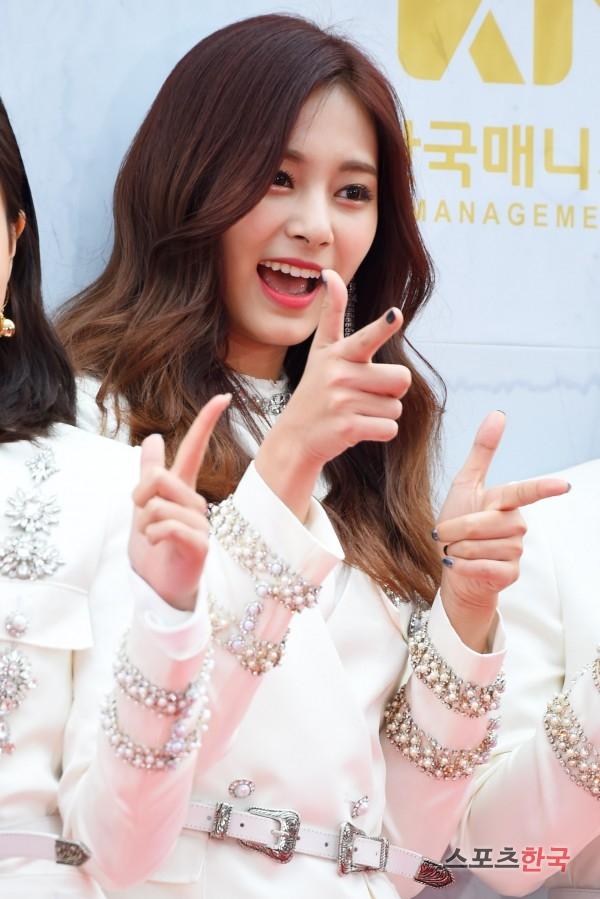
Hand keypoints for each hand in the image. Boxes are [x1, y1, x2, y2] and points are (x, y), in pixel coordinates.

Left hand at [128, 394, 230, 610]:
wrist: (156, 589)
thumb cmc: (154, 550)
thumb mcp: (143, 507)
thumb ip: (148, 473)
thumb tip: (152, 437)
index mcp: (184, 491)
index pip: (196, 450)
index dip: (207, 422)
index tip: (223, 397)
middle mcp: (197, 504)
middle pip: (162, 477)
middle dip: (140, 494)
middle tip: (140, 516)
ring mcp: (201, 525)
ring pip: (160, 504)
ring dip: (145, 522)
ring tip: (152, 538)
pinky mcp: (199, 547)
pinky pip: (168, 526)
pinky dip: (153, 535)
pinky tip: (158, 546)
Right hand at [256, 269, 410, 518]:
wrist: (296, 438)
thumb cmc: (316, 390)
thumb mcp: (320, 351)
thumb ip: (331, 314)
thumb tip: (330, 274)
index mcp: (337, 354)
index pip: (365, 337)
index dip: (383, 327)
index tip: (395, 315)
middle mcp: (339, 375)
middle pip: (401, 378)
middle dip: (391, 389)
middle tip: (364, 393)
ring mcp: (342, 402)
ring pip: (395, 406)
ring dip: (382, 412)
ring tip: (355, 411)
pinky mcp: (348, 428)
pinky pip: (389, 427)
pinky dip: (379, 431)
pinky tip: (357, 428)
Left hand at [435, 411, 569, 650]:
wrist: (451, 566)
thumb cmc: (457, 525)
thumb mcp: (465, 485)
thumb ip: (482, 452)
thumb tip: (498, 414)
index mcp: (506, 502)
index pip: (526, 493)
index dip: (543, 489)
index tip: (563, 486)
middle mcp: (516, 525)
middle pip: (483, 523)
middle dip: (456, 529)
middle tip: (446, 535)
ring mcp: (515, 551)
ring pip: (480, 547)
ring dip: (458, 549)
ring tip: (457, 551)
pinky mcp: (509, 574)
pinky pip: (482, 567)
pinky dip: (463, 567)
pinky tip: (460, 565)